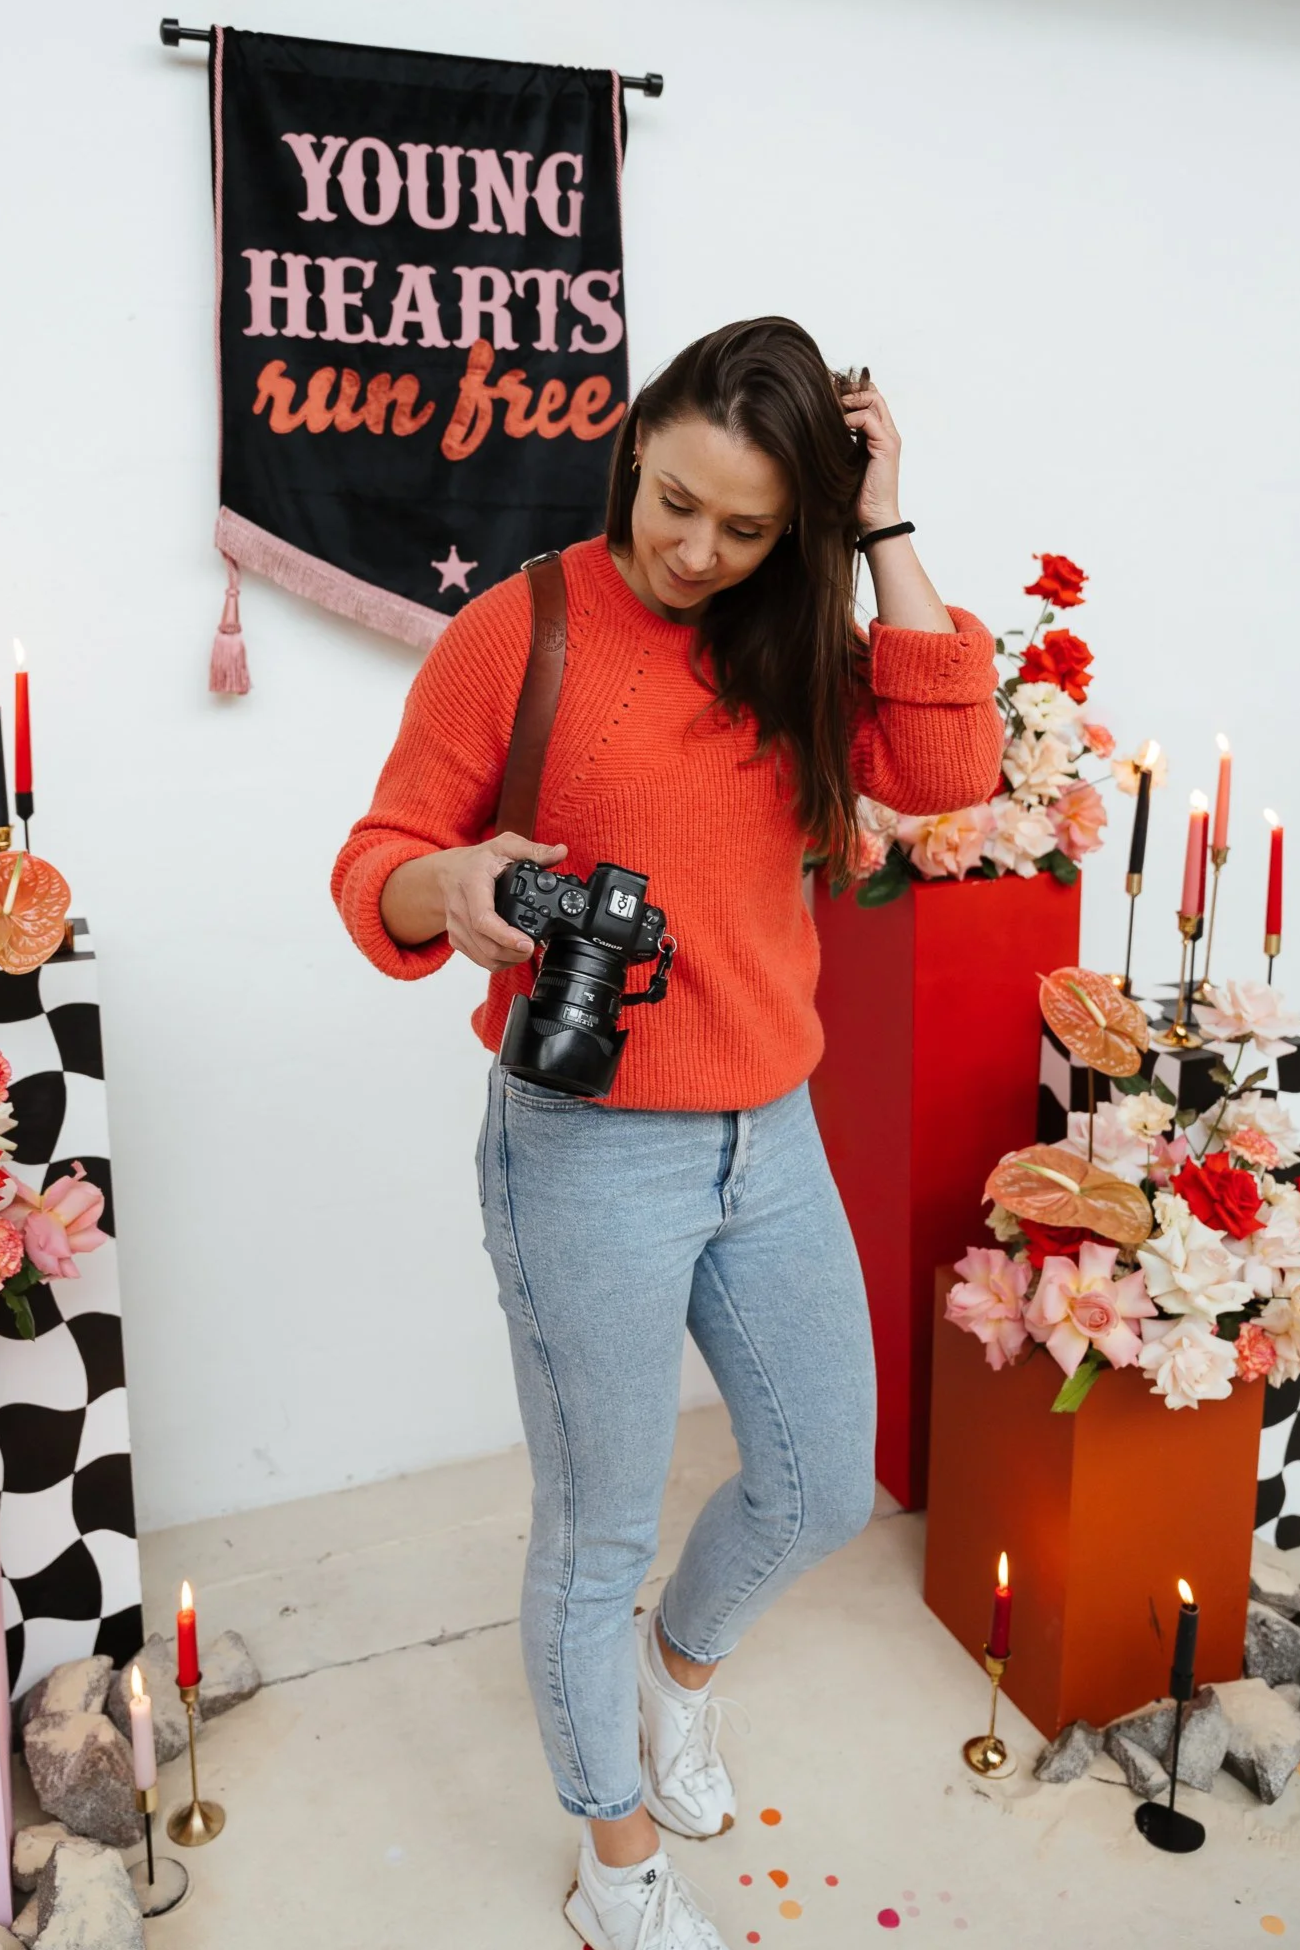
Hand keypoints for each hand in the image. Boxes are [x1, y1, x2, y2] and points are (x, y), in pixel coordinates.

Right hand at [382, 833, 568, 970]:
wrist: (447, 873)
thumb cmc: (477, 861)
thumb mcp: (505, 846)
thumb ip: (534, 850)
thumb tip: (561, 852)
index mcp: (472, 885)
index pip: (484, 919)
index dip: (505, 936)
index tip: (527, 943)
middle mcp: (460, 910)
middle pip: (486, 945)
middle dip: (514, 953)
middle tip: (534, 948)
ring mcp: (456, 927)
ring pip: (483, 957)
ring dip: (508, 960)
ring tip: (526, 951)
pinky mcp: (456, 939)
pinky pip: (478, 959)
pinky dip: (497, 961)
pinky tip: (511, 952)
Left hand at [841, 381, 901, 532]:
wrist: (874, 518)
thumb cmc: (857, 496)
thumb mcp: (845, 463)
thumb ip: (841, 445)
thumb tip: (817, 431)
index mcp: (880, 435)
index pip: (871, 399)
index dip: (851, 393)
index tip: (829, 396)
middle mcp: (888, 433)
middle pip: (874, 393)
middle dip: (850, 390)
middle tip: (828, 396)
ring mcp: (889, 439)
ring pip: (873, 400)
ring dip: (849, 400)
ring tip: (831, 408)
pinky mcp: (886, 447)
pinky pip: (869, 419)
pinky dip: (851, 418)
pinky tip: (837, 426)